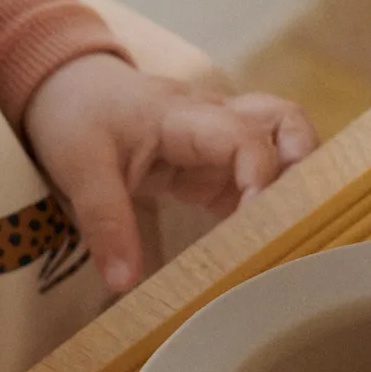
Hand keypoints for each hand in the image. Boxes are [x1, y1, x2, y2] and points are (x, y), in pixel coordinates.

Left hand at [22, 51, 315, 294]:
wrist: (65, 88)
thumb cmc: (74, 116)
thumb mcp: (79, 169)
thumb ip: (105, 223)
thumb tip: (124, 283)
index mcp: (183, 115)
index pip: (245, 136)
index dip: (262, 176)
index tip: (258, 222)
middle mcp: (213, 120)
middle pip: (286, 123)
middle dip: (305, 166)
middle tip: (300, 218)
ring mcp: (218, 141)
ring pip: (282, 144)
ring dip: (296, 181)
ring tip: (292, 232)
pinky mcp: (213, 166)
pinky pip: (257, 178)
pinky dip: (269, 206)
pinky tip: (264, 245)